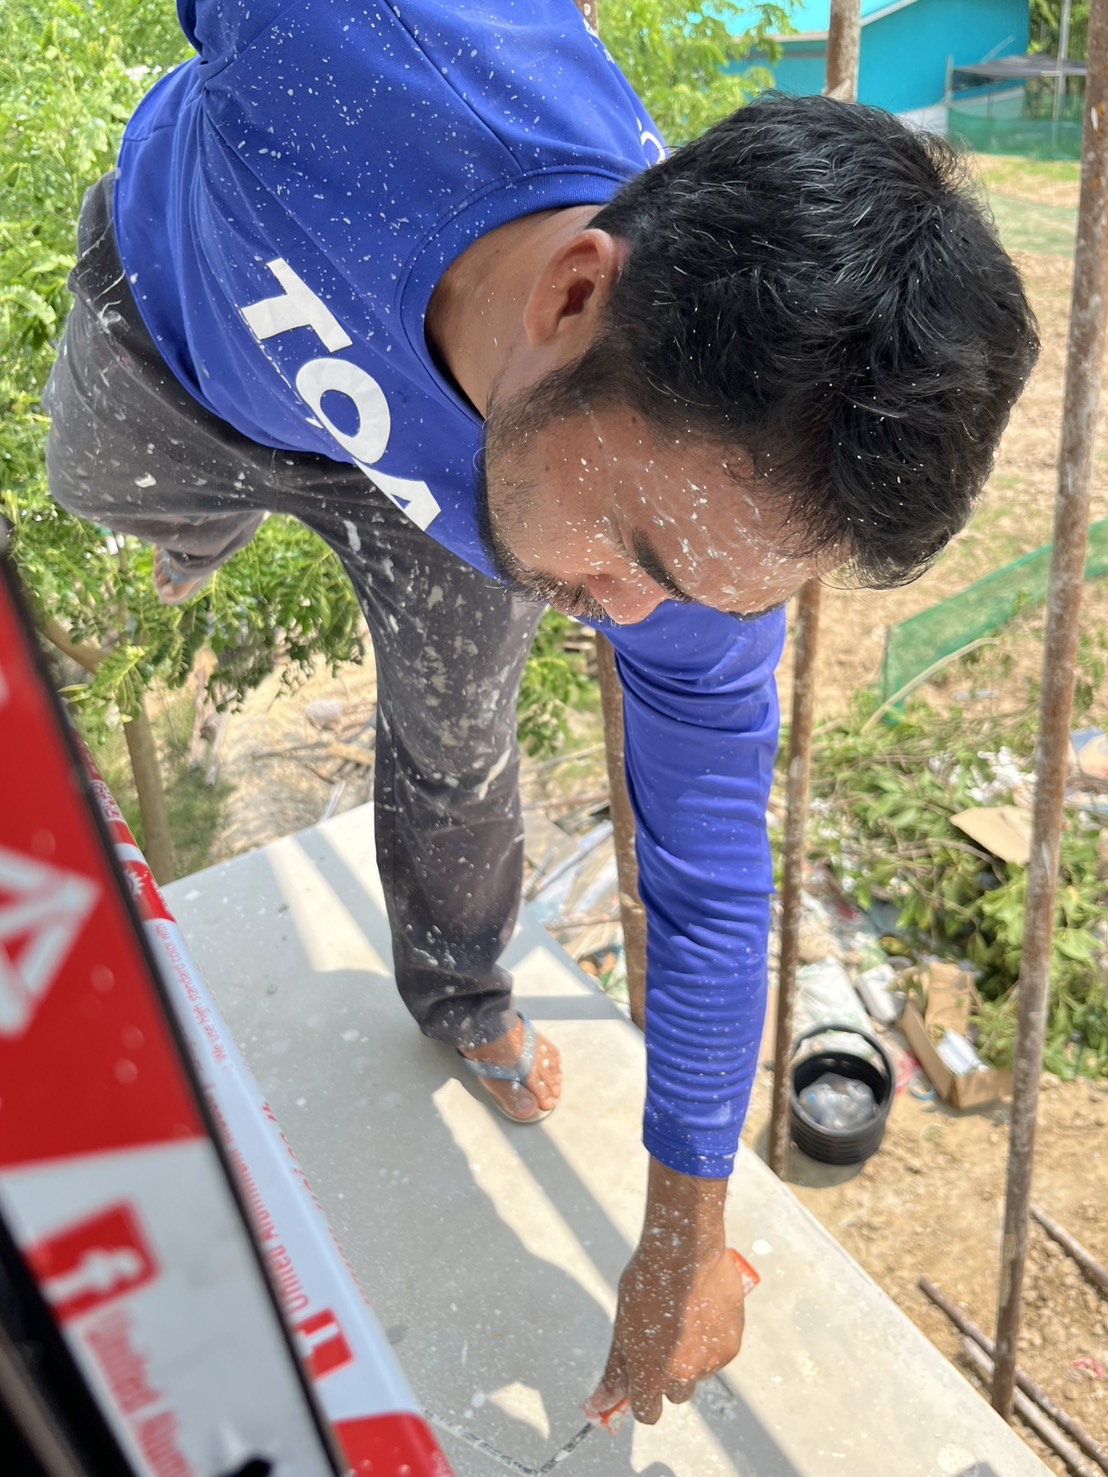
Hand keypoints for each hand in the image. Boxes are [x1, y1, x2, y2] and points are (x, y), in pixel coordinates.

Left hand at [586, 1161, 744, 1425]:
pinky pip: (718, 1355)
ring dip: (692, 1357)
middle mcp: (682, 1377)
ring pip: (698, 1374)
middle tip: (664, 1340)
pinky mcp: (731, 1347)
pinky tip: (702, 1311)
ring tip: (683, 1317)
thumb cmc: (647, 1283)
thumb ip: (614, 1372)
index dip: (644, 1397)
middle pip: (675, 1395)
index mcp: (650, 1375)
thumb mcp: (622, 1327)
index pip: (647, 1413)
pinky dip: (711, 1341)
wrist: (685, 1250)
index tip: (643, 1379)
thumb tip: (598, 1406)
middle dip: (668, 1376)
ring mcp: (710, 1363)